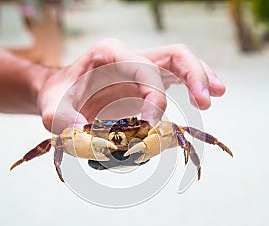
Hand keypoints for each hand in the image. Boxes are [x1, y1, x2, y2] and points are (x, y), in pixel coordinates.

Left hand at [36, 39, 225, 132]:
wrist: (60, 93)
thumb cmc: (58, 98)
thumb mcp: (51, 108)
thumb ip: (60, 118)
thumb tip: (83, 129)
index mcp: (109, 53)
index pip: (142, 69)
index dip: (153, 95)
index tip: (152, 123)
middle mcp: (129, 55)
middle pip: (172, 55)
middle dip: (193, 75)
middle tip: (206, 101)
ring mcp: (142, 66)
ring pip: (181, 62)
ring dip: (202, 77)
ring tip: (217, 95)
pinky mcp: (148, 80)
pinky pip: (177, 78)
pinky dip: (194, 86)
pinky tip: (207, 99)